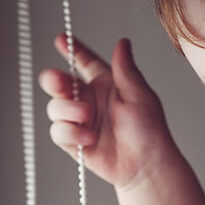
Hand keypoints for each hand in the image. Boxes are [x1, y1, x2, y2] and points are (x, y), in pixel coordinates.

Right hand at [39, 34, 177, 188]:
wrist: (145, 166)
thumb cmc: (149, 130)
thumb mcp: (139, 95)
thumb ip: (126, 69)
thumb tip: (122, 43)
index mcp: (105, 84)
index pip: (85, 62)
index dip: (73, 49)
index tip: (62, 38)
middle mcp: (89, 100)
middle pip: (59, 83)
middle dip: (54, 80)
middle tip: (60, 81)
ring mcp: (80, 121)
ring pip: (55, 108)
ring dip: (68, 111)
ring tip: (88, 118)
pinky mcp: (74, 141)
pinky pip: (58, 131)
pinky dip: (70, 133)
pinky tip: (88, 138)